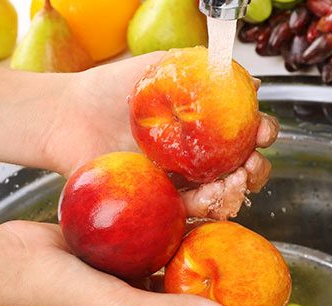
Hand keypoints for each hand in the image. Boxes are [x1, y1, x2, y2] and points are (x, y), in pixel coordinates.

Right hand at [0, 221, 276, 305]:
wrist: (18, 262)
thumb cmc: (63, 293)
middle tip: (265, 296)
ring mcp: (139, 281)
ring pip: (187, 278)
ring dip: (214, 269)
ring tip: (243, 252)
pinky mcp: (129, 255)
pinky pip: (167, 248)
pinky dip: (187, 239)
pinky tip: (206, 220)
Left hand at [45, 52, 278, 219]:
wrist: (68, 117)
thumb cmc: (111, 90)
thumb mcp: (159, 68)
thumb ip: (200, 70)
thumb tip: (249, 80)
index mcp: (206, 126)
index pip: (247, 132)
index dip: (263, 133)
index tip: (262, 131)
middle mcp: (199, 155)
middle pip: (245, 169)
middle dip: (258, 169)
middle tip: (249, 163)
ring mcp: (182, 181)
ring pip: (225, 194)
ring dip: (238, 191)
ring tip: (233, 182)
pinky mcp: (162, 202)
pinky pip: (192, 211)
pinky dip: (209, 207)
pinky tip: (210, 196)